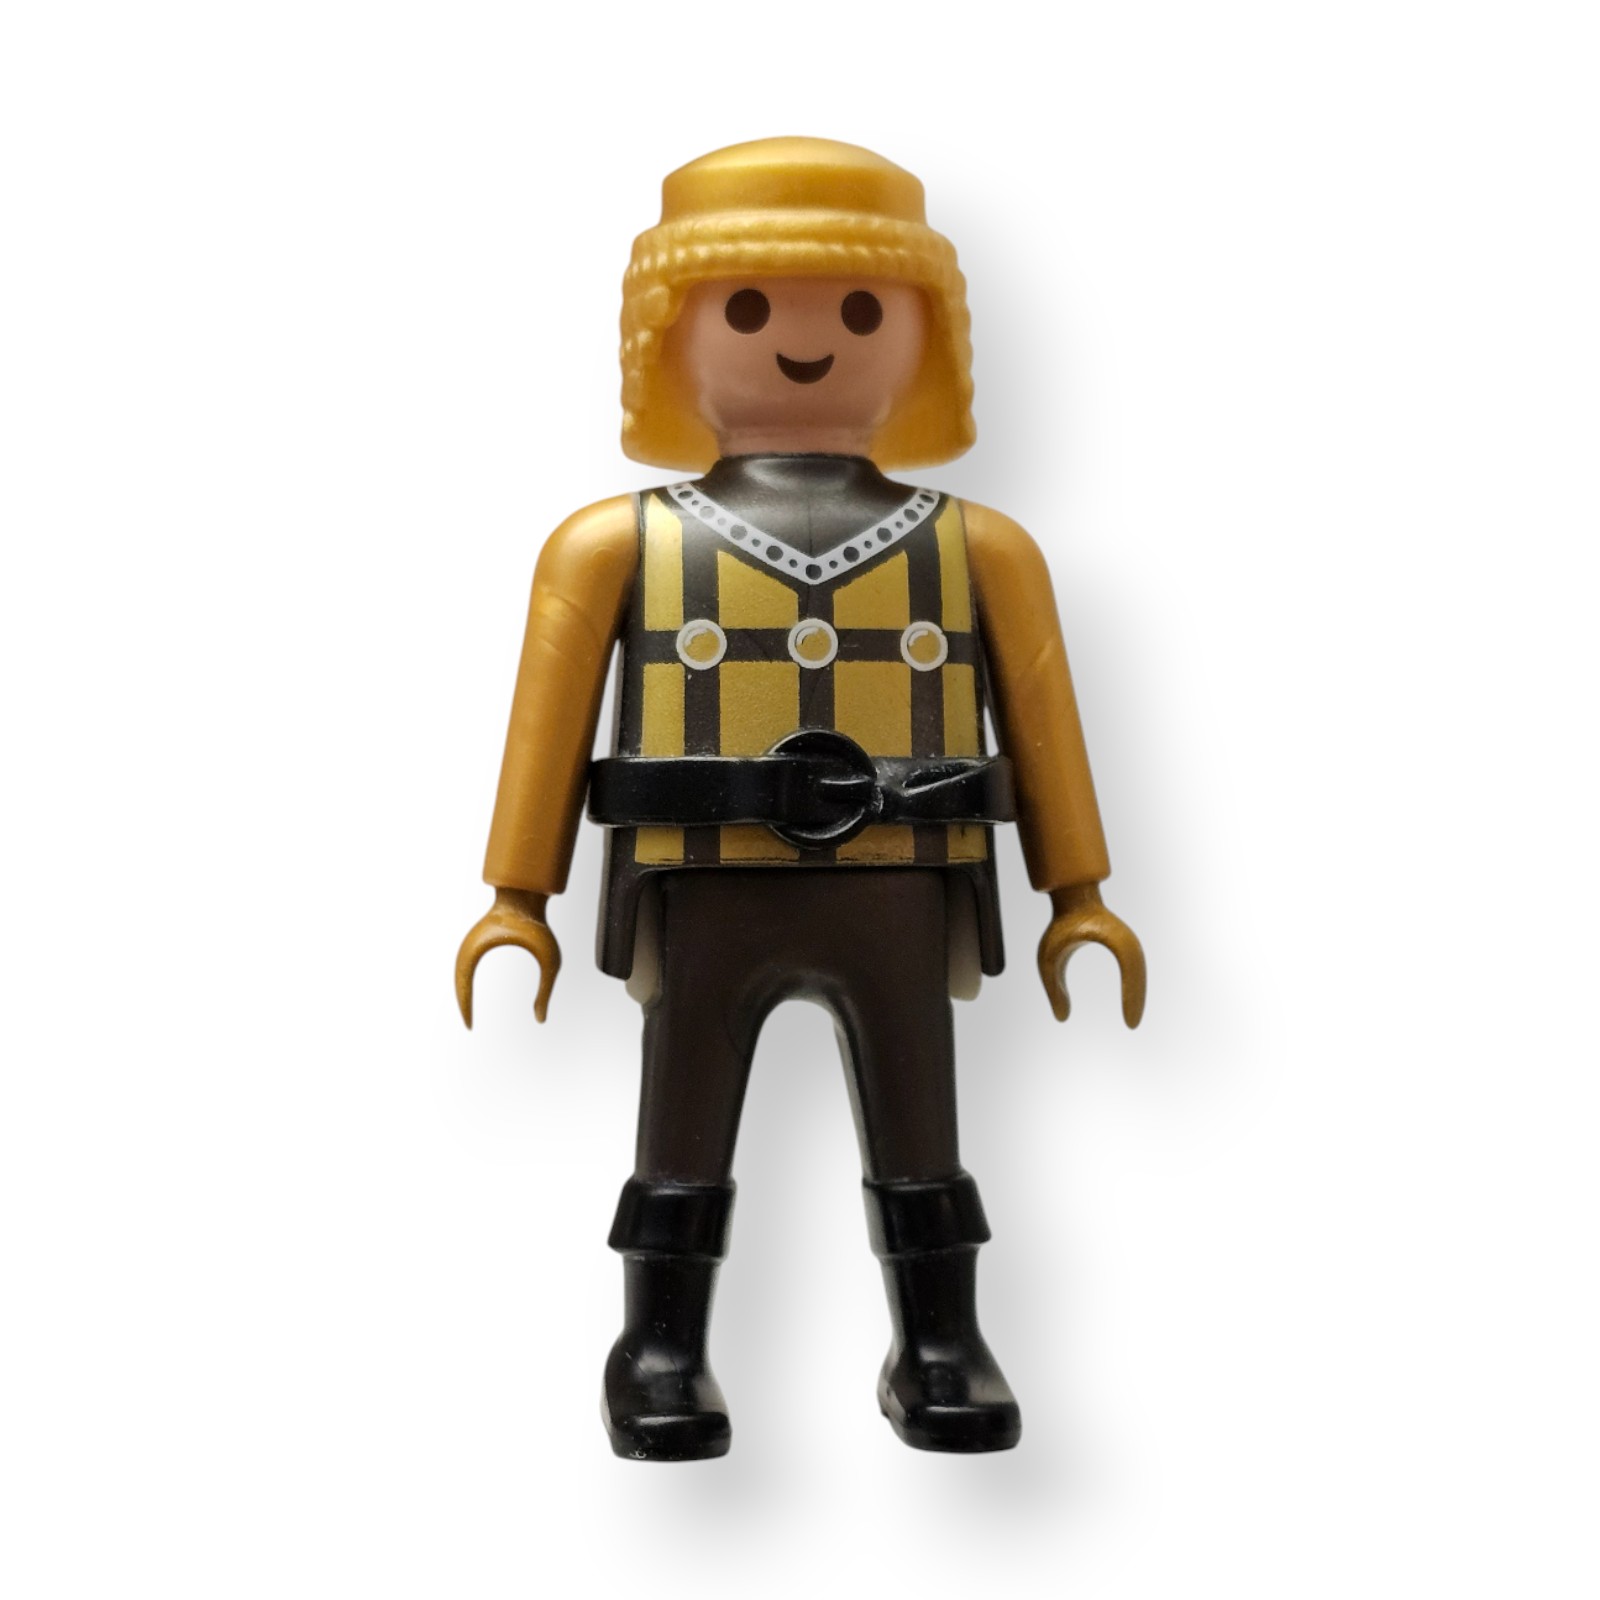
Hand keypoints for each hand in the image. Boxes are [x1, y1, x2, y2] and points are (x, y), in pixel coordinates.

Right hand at [455, 889, 560, 1026]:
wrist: (527, 893)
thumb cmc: (539, 924)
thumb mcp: (549, 959)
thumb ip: (546, 990)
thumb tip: (540, 1020)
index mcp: (479, 947)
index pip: (462, 984)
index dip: (465, 1007)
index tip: (470, 1026)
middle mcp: (469, 945)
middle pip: (458, 981)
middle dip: (462, 1005)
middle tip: (468, 1027)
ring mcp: (472, 941)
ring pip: (460, 973)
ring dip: (463, 993)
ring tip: (468, 1015)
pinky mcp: (478, 940)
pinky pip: (467, 966)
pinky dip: (467, 982)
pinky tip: (473, 994)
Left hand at [1037, 884, 1145, 1026]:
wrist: (1073, 896)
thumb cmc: (1060, 926)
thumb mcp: (1049, 958)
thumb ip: (1054, 988)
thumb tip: (1061, 1018)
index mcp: (1112, 936)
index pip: (1130, 968)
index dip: (1132, 995)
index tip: (1128, 1020)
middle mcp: (1126, 939)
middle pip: (1138, 971)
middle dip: (1136, 999)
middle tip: (1132, 1025)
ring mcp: (1128, 941)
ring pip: (1138, 971)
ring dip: (1136, 994)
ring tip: (1131, 1020)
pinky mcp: (1125, 945)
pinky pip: (1134, 969)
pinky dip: (1133, 986)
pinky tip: (1130, 1004)